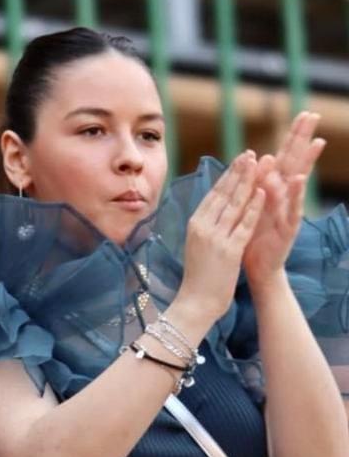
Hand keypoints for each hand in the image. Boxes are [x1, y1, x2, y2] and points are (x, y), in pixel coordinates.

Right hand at [174, 151, 265, 325]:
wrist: (195, 302)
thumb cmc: (198, 277)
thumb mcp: (196, 246)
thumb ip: (205, 227)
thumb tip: (214, 211)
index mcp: (194, 225)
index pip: (213, 195)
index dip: (227, 177)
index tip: (237, 161)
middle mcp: (203, 228)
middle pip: (223, 195)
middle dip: (238, 173)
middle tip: (249, 154)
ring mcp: (215, 238)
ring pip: (235, 204)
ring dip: (248, 182)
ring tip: (259, 165)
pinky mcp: (229, 250)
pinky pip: (244, 224)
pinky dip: (254, 207)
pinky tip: (262, 192)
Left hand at [242, 112, 324, 285]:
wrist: (257, 267)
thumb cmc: (253, 234)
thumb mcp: (252, 204)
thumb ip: (257, 184)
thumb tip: (257, 159)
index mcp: (273, 188)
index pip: (286, 156)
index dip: (293, 136)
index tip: (303, 113)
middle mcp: (285, 196)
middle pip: (296, 161)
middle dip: (303, 139)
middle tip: (314, 115)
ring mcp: (289, 210)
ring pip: (296, 182)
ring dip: (302, 162)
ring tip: (313, 142)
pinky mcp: (288, 227)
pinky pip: (292, 208)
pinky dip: (295, 194)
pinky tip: (298, 180)